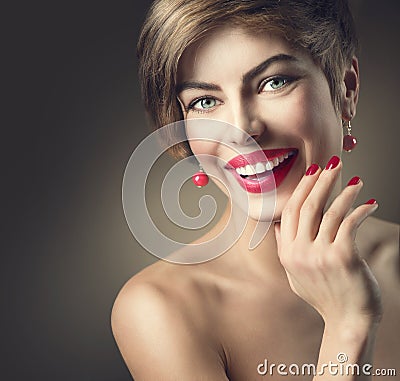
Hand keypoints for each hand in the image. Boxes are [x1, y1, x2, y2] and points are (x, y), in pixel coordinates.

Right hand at [275, 156, 381, 326]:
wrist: (347, 321)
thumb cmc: (324, 296)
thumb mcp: (294, 274)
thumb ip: (285, 248)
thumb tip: (278, 225)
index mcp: (287, 253)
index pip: (290, 212)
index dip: (301, 189)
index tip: (312, 173)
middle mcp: (299, 252)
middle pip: (308, 206)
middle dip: (321, 181)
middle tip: (333, 164)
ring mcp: (319, 255)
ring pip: (330, 211)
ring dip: (344, 192)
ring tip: (356, 181)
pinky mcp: (342, 257)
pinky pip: (350, 223)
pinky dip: (360, 209)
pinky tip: (369, 203)